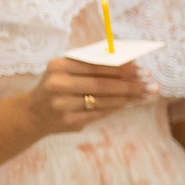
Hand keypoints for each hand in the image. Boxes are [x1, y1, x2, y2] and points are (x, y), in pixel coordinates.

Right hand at [21, 57, 150, 137]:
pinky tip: (131, 103)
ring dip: (130, 98)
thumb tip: (129, 63)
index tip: (142, 69)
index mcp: (58, 66)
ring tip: (148, 94)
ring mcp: (63, 105)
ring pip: (105, 100)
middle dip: (131, 84)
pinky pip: (101, 113)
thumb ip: (91, 65)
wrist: (33, 114)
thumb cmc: (58, 87)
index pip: (96, 65)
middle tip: (152, 84)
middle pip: (103, 84)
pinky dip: (118, 107)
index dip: (121, 68)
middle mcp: (58, 84)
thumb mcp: (66, 71)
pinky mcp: (70, 121)